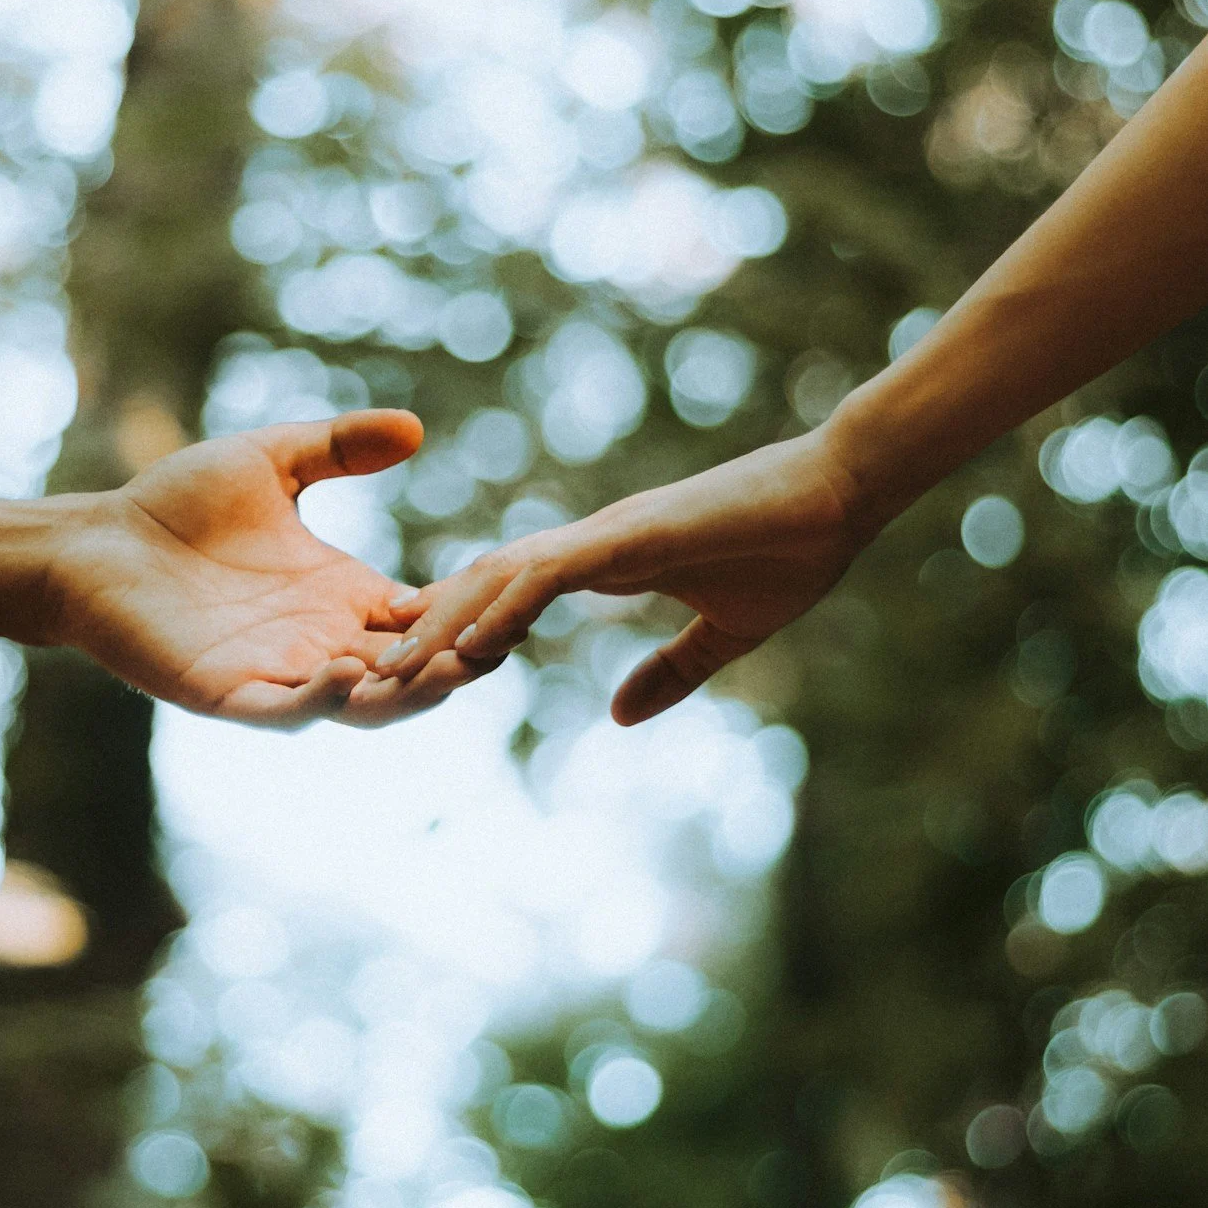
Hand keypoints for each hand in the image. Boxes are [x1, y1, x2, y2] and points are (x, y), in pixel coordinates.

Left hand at [41, 410, 472, 728]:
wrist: (94, 542)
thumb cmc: (174, 505)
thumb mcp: (273, 462)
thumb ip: (340, 447)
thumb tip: (414, 427)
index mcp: (341, 597)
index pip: (425, 619)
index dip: (469, 615)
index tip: (518, 596)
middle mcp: (321, 643)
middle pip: (411, 672)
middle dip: (457, 664)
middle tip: (502, 645)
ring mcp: (279, 674)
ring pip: (364, 704)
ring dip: (408, 695)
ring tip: (447, 670)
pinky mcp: (229, 694)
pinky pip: (288, 711)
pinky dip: (322, 701)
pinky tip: (345, 671)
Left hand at [375, 430, 868, 724]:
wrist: (844, 492)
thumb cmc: (793, 550)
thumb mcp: (727, 633)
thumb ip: (672, 671)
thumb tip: (621, 716)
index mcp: (604, 562)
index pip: (510, 594)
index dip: (457, 628)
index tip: (412, 668)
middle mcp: (589, 544)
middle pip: (484, 585)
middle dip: (424, 630)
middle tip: (364, 674)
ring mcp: (607, 536)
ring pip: (500, 578)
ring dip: (443, 624)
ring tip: (389, 668)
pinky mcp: (632, 538)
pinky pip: (552, 574)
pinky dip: (508, 607)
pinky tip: (471, 646)